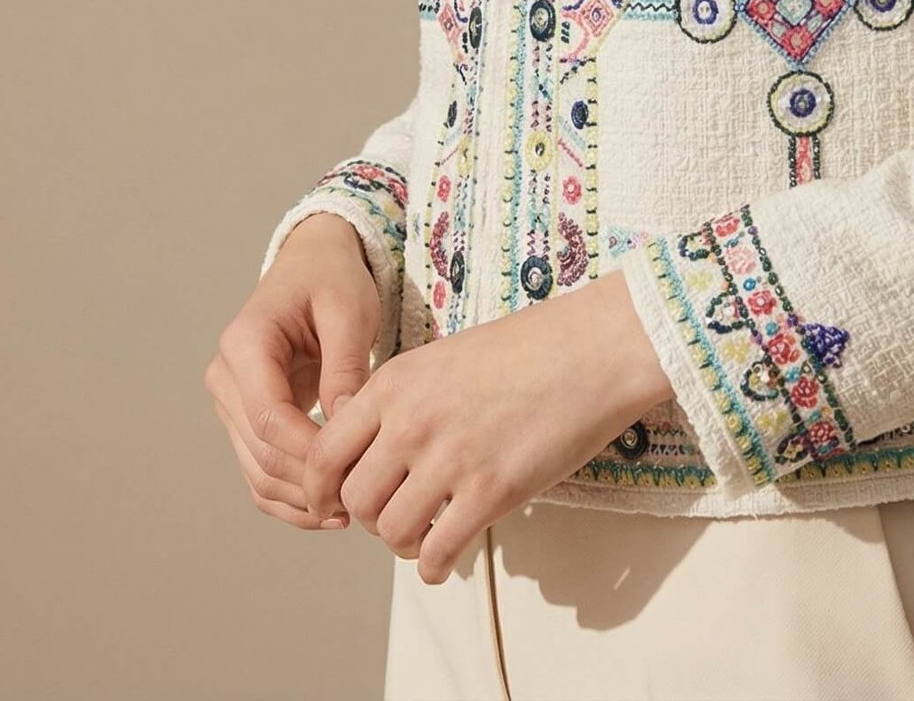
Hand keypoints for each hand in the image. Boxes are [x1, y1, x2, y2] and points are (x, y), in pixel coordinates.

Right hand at [204, 213, 380, 532]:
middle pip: (260, 451)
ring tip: (349, 512)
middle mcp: (227, 376)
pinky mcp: (245, 418)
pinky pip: (260, 470)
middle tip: (360, 501)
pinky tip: (328, 510)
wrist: (313, 263)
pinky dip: (289, 496)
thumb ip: (346, 366)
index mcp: (245, 343)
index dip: (308, 453)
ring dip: (299, 499)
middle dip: (308, 482)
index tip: (353, 471)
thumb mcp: (348, 310)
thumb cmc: (332, 279)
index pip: (269, 417)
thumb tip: (347, 428)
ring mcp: (231, 401)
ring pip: (257, 470)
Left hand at [303, 268, 673, 581]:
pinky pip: (437, 553)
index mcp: (394, 383)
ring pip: (390, 532)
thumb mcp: (444, 358)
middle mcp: (411, 421)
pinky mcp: (490, 492)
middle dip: (368, 518)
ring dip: (403, 543)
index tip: (330, 506)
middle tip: (396, 513)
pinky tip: (447, 557)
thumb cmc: (530, 348)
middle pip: (354, 500)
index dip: (320, 491)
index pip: (324, 454)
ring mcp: (450, 458)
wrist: (593, 347)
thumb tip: (372, 454)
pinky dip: (435, 566)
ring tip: (425, 533)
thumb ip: (401, 402)